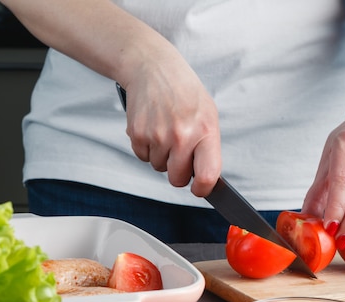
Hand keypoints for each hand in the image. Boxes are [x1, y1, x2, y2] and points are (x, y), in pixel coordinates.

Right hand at [122, 67, 220, 197]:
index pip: (207, 175)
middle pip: (177, 179)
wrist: (153, 68)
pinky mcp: (137, 134)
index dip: (203, 189)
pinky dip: (147, 148)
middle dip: (178, 172)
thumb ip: (208, 146)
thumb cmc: (184, 93)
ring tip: (165, 131)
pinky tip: (152, 128)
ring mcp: (157, 136)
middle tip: (179, 154)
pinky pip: (143, 157)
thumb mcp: (207, 114)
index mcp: (204, 131)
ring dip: (162, 156)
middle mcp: (181, 136)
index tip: (200, 189)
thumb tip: (206, 177)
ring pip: (158, 168)